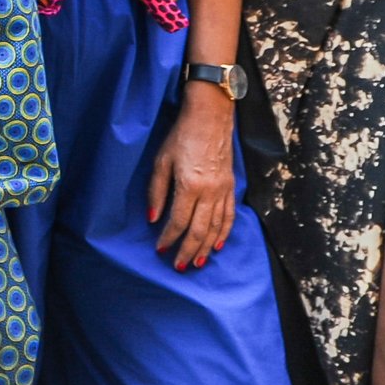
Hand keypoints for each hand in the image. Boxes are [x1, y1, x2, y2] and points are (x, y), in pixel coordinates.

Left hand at [149, 83, 236, 269]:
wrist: (210, 118)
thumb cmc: (181, 136)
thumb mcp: (161, 161)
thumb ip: (157, 191)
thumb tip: (153, 219)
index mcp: (190, 186)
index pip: (179, 221)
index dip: (169, 238)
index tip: (160, 249)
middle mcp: (209, 192)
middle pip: (199, 230)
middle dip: (188, 250)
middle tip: (179, 267)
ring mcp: (223, 191)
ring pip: (216, 228)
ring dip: (206, 247)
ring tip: (196, 262)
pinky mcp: (231, 187)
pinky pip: (229, 216)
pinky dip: (224, 233)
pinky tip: (217, 245)